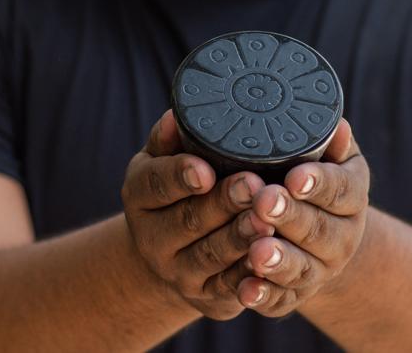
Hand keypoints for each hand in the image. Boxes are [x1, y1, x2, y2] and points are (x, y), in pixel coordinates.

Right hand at [122, 110, 273, 319]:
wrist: (168, 250)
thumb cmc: (176, 188)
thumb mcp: (162, 159)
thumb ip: (169, 138)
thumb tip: (178, 115)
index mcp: (139, 195)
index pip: (155, 184)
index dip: (180, 176)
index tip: (205, 170)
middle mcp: (152, 237)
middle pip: (188, 220)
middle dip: (222, 204)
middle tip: (253, 185)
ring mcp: (177, 271)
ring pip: (210, 256)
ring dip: (240, 239)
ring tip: (267, 221)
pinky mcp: (206, 297)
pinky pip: (230, 288)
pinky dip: (251, 277)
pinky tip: (272, 261)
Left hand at [237, 119, 368, 316]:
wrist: (325, 236)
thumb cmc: (317, 179)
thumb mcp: (330, 156)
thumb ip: (328, 141)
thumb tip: (338, 123)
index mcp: (351, 197)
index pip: (341, 189)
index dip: (318, 183)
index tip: (294, 177)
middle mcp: (343, 237)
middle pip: (318, 229)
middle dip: (290, 216)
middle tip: (264, 202)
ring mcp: (320, 270)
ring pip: (301, 268)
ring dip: (278, 260)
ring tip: (257, 251)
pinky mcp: (296, 295)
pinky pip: (281, 300)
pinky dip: (263, 295)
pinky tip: (245, 289)